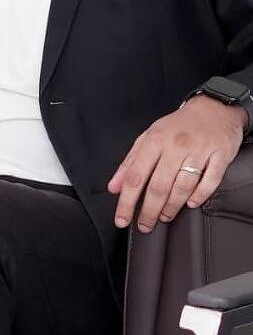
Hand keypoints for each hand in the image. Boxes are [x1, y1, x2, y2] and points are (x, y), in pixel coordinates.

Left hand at [107, 96, 246, 231]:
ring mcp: (199, 151)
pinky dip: (200, 195)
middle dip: (149, 211)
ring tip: (165, 216)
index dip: (126, 202)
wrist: (214, 108)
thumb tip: (113, 188)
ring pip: (183, 186)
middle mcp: (176, 146)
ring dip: (172, 207)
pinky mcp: (221, 155)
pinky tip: (191, 204)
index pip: (135, 177)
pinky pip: (210, 180)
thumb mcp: (148, 138)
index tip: (122, 220)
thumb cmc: (177, 127)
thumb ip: (129, 163)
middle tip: (145, 225)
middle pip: (159, 186)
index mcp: (154, 142)